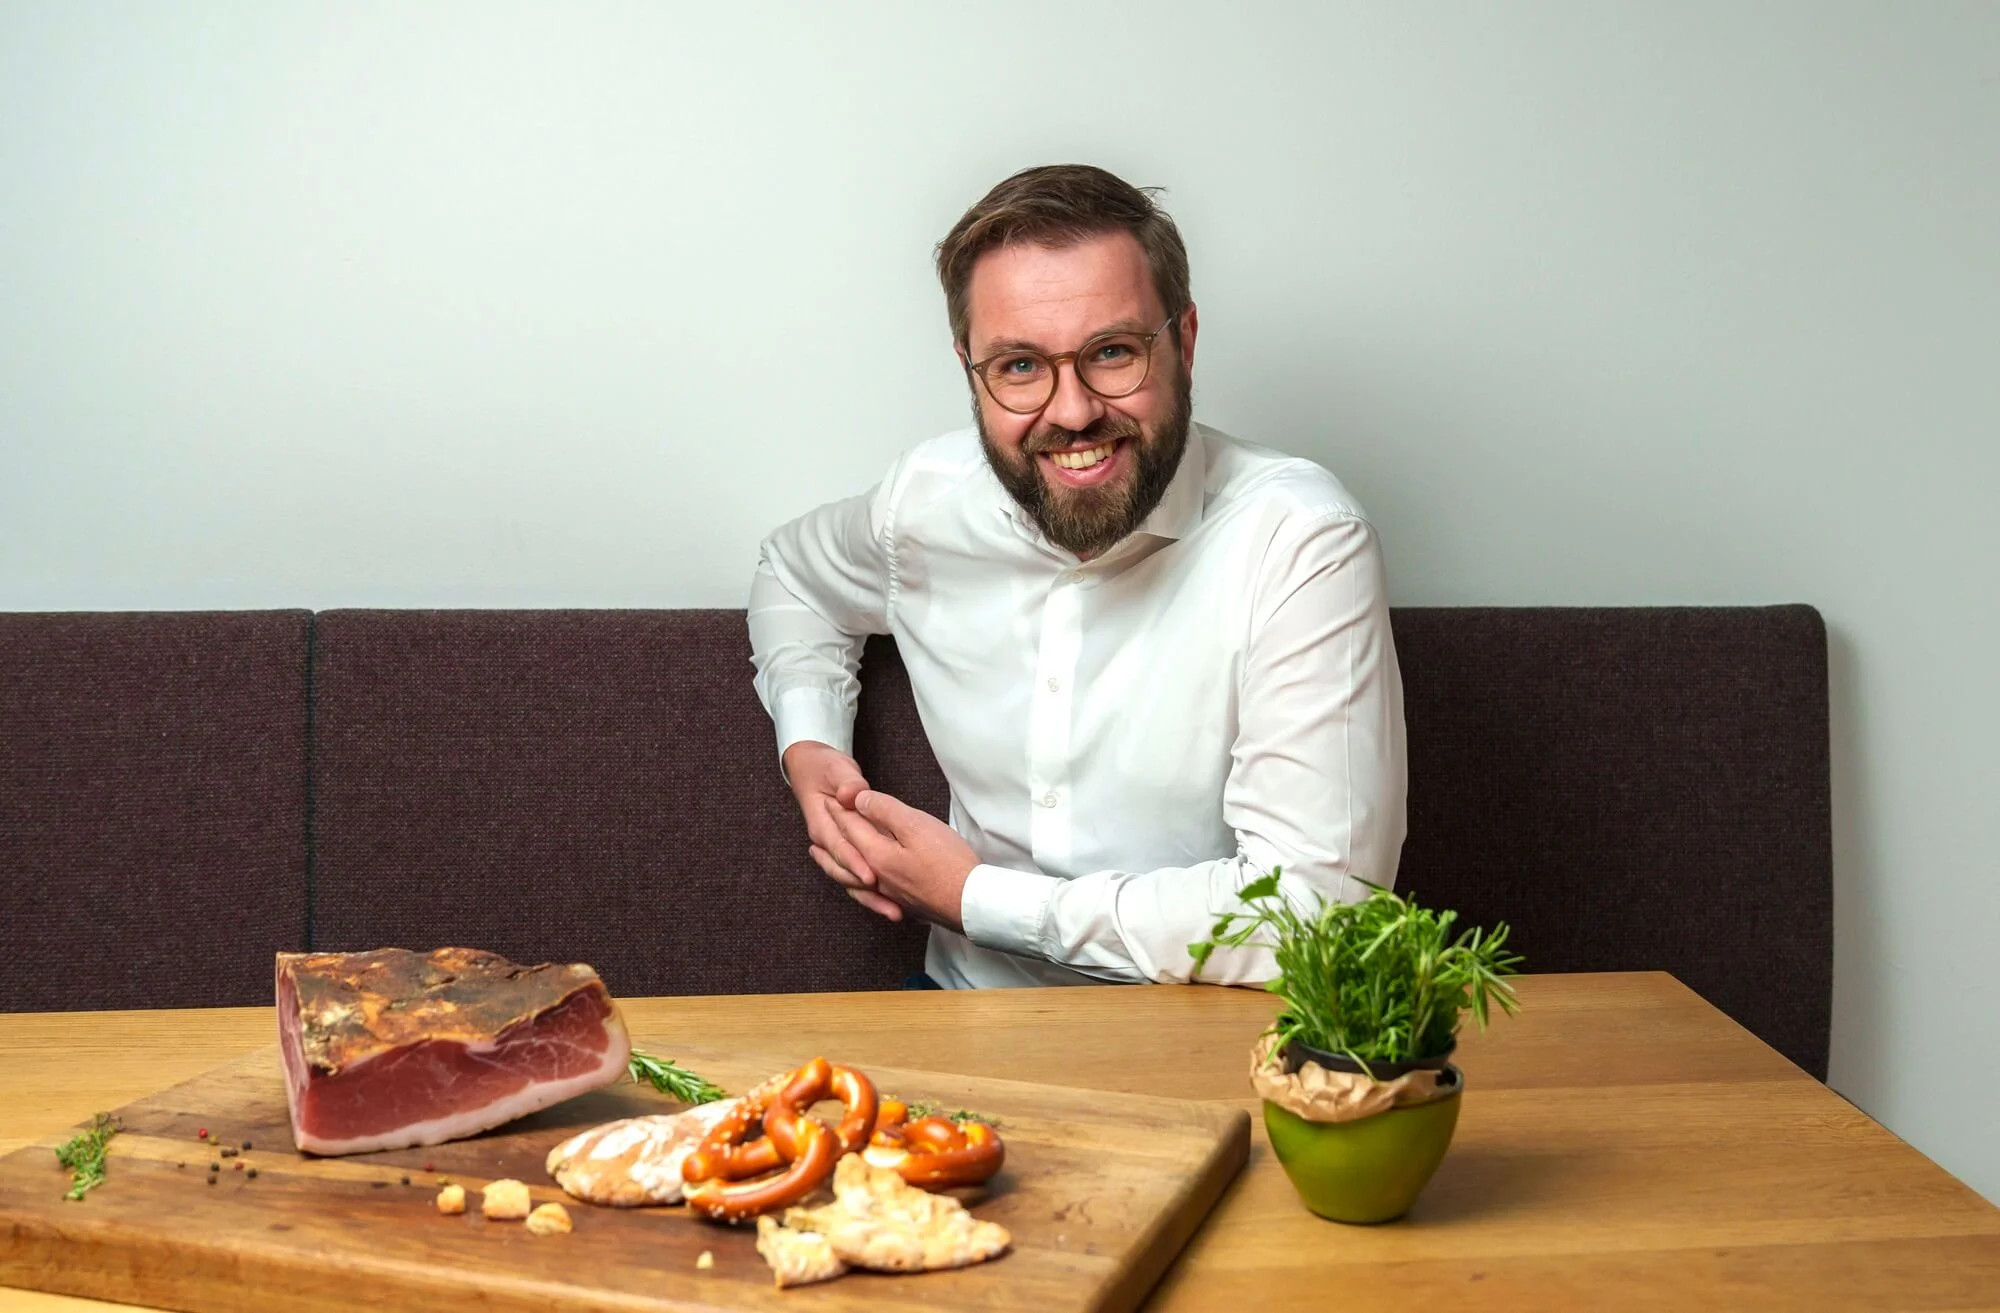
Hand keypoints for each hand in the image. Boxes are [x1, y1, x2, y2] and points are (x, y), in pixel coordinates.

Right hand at [782, 740, 901, 920]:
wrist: (812, 770)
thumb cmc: (824, 770)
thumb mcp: (836, 770)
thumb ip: (847, 783)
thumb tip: (850, 794)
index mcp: (821, 825)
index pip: (839, 848)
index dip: (855, 863)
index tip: (872, 877)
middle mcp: (827, 843)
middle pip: (845, 873)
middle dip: (867, 892)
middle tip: (891, 906)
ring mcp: (837, 851)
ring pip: (851, 881)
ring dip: (872, 899)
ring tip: (895, 913)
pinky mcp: (848, 853)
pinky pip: (858, 877)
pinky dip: (873, 892)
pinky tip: (893, 904)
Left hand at [830, 789, 977, 932]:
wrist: (972, 903)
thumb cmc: (947, 862)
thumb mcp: (916, 825)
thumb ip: (884, 811)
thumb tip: (859, 800)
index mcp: (876, 855)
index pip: (851, 827)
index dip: (842, 809)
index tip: (830, 796)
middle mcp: (876, 878)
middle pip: (846, 854)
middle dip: (831, 836)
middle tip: (818, 824)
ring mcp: (890, 894)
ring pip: (851, 877)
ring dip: (833, 864)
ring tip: (820, 858)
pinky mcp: (905, 904)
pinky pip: (868, 893)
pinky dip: (854, 884)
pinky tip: (861, 885)